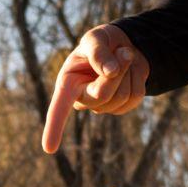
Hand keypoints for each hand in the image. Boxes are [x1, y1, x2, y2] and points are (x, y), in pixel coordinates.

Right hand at [42, 24, 148, 153]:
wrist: (123, 45)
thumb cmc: (102, 43)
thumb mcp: (95, 38)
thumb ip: (98, 52)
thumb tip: (110, 72)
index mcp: (68, 85)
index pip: (59, 108)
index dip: (54, 127)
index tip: (49, 148)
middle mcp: (83, 100)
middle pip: (102, 96)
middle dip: (116, 72)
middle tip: (123, 52)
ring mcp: (103, 107)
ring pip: (122, 96)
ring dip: (129, 70)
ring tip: (124, 56)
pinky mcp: (123, 107)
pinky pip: (136, 96)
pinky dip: (138, 76)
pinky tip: (130, 70)